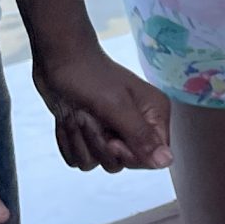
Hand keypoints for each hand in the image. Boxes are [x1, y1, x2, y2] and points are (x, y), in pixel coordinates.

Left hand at [34, 40, 172, 172]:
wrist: (58, 60)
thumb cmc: (89, 76)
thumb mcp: (116, 106)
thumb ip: (141, 136)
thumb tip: (167, 162)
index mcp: (154, 115)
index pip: (153, 157)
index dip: (130, 154)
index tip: (112, 140)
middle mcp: (137, 126)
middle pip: (124, 163)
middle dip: (101, 146)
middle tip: (91, 119)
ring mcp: (113, 132)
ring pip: (100, 163)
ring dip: (82, 142)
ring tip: (77, 115)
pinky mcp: (91, 136)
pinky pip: (82, 159)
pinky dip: (70, 142)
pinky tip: (68, 120)